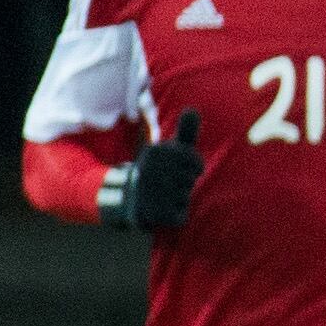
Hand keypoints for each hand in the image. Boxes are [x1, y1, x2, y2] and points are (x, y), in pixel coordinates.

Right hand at [102, 109, 202, 231]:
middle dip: (186, 183)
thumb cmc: (158, 170)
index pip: (196, 163)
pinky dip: (177, 214)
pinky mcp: (150, 213)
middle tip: (169, 183)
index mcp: (156, 151)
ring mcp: (149, 191)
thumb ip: (185, 131)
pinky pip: (181, 216)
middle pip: (191, 180)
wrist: (128, 198)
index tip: (182, 168)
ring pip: (186, 197)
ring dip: (181, 198)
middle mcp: (149, 170)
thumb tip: (192, 109)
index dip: (194, 167)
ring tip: (164, 194)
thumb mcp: (170, 150)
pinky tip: (163, 208)